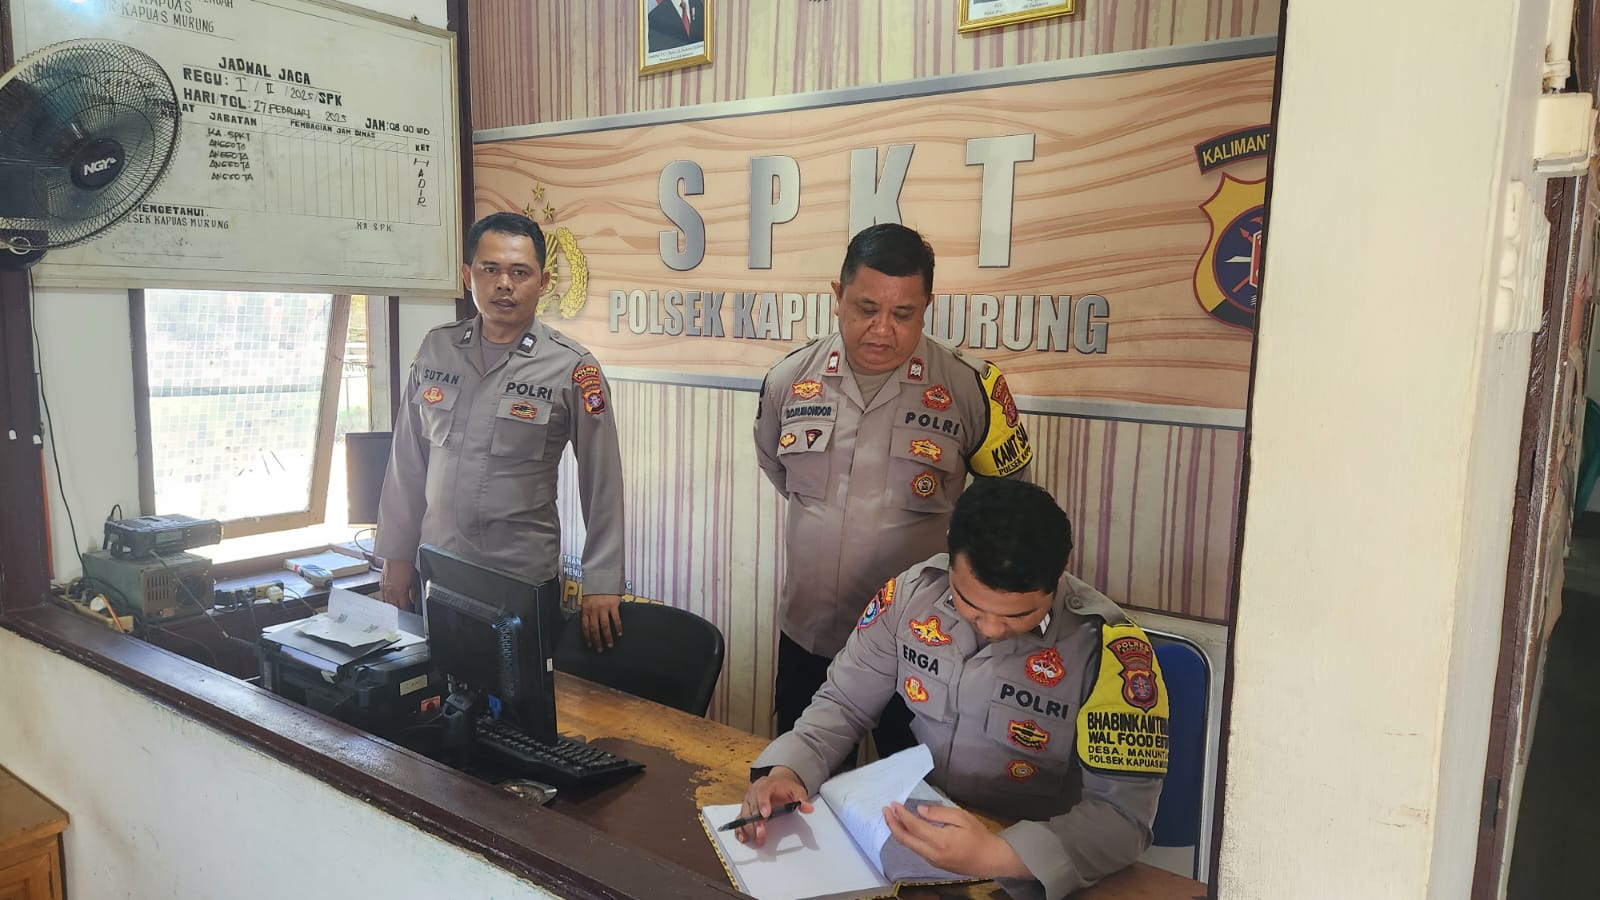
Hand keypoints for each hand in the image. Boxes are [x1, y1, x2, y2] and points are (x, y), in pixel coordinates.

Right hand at [379, 559, 417, 610]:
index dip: (407, 610)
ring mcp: (385, 589)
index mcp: (400, 593)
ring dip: (392, 605)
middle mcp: (391, 592)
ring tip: (396, 607)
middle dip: (399, 610)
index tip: (409, 612)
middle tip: (403, 611)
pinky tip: (389, 599)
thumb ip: (413, 593)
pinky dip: (386, 599)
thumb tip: (413, 600)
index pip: (403, 607)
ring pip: (387, 602)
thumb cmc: (405, 566)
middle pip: (394, 607)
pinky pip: (383, 595)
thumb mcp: (414, 581)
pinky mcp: (381, 584)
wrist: (396, 557)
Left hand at [581, 593, 622, 650]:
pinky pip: (615, 619)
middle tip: (599, 649)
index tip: (590, 644)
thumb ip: (587, 611)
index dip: (587, 637)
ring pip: (604, 626)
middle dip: (597, 641)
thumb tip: (587, 623)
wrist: (603, 579)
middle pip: (594, 629)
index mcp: (586, 610)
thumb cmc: (595, 590)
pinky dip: (617, 627)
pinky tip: (619, 634)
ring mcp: (603, 608)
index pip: (585, 627)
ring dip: (607, 637)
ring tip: (610, 645)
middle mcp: (594, 610)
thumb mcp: (587, 600)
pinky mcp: (613, 605)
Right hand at [736, 767, 812, 846]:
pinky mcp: (746, 810)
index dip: (763, 803)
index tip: (766, 814)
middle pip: (752, 806)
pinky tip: (744, 838)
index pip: (762, 791)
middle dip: (756, 822)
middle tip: (761, 834)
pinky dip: (740, 829)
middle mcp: (754, 792)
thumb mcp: (797, 790)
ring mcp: (748, 801)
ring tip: (756, 839)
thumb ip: (802, 799)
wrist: (778, 783)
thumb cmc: (785, 787)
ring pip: (745, 814)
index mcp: (766, 784)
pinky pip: (740, 819)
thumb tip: (808, 808)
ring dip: (749, 828)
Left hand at [882, 801, 1028, 879]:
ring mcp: (932, 860)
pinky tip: (906, 828)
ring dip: (898, 831)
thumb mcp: (962, 817)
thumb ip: (939, 813)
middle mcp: (932, 853)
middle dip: (892, 824)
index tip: (894, 804)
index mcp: (939, 841)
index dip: (901, 815)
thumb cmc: (979, 836)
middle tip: (885, 810)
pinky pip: (916, 849)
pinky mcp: (935, 863)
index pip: (914, 826)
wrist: (990, 860)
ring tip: (892, 817)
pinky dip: (907, 837)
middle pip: (905, 839)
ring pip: (909, 846)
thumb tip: (920, 810)